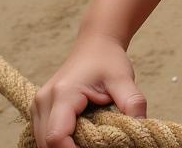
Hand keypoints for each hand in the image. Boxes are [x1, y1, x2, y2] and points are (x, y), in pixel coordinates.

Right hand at [31, 33, 145, 147]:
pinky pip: (43, 136)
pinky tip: (77, 138)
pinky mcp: (40, 109)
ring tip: (89, 142)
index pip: (56, 137)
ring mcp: (39, 105)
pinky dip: (59, 142)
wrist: (96, 43)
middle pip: (46, 144)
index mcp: (63, 93)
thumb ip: (133, 103)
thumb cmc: (108, 59)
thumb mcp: (124, 79)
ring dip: (64, 147)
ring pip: (42, 143)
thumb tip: (142, 127)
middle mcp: (45, 100)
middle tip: (97, 146)